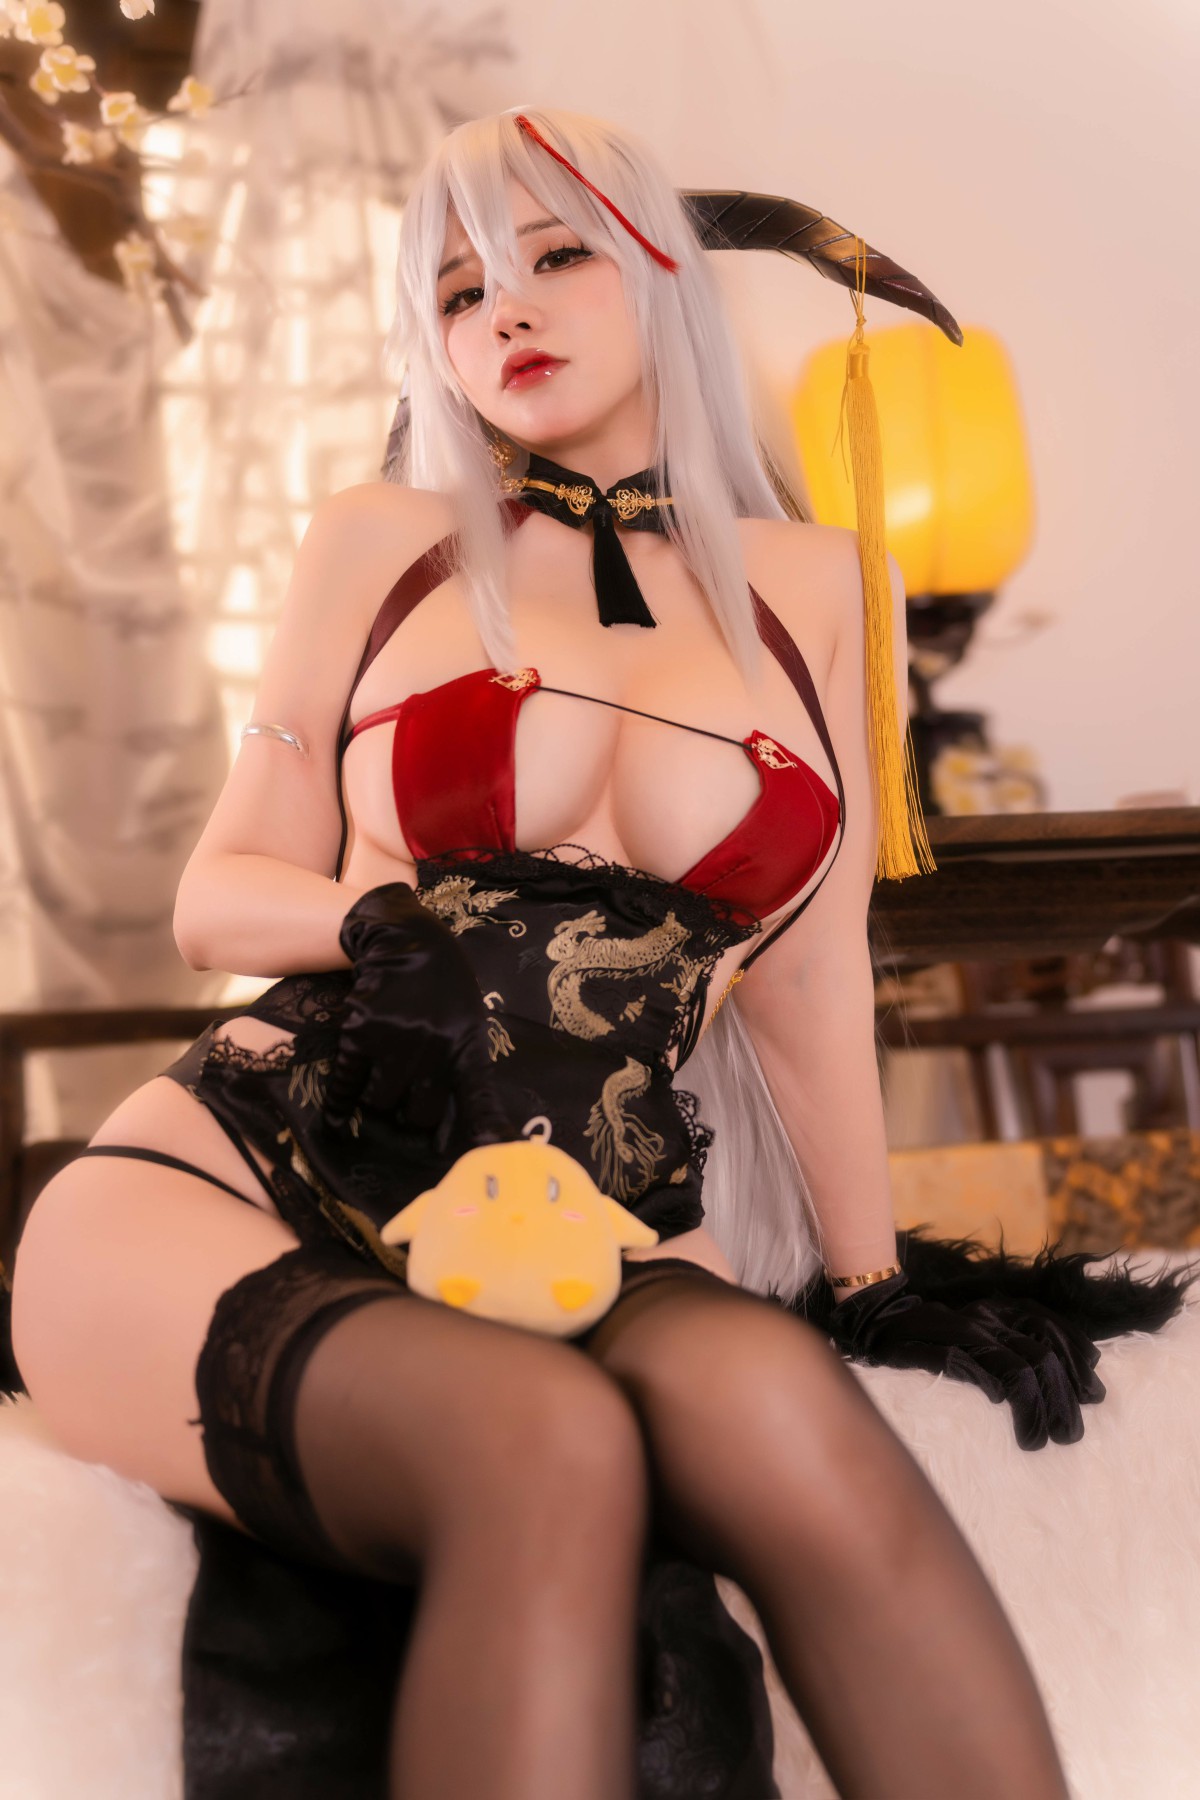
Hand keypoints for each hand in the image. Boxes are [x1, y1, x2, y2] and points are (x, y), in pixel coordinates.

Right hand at [323, 882, 511, 1149]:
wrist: (403, 939)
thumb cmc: (442, 986)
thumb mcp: (467, 1020)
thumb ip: (464, 1063)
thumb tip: (467, 1118)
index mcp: (466, 1045)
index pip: (478, 1097)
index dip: (487, 1128)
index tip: (493, 1153)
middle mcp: (433, 1048)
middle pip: (420, 1115)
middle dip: (412, 1117)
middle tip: (408, 1107)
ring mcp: (395, 1041)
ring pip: (382, 1103)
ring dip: (380, 1102)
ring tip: (382, 1085)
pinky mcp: (359, 1034)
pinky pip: (346, 1085)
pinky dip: (339, 1104)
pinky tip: (336, 1116)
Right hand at [818, 1272, 1105, 1450]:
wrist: (878, 1318)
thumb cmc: (936, 1333)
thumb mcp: (984, 1333)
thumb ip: (1024, 1347)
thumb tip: (1082, 1383)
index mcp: (1001, 1309)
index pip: (1053, 1328)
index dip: (1078, 1361)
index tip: (1092, 1395)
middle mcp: (986, 1316)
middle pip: (1043, 1356)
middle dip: (1063, 1399)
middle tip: (1068, 1435)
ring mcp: (963, 1331)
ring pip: (1019, 1369)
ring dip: (1036, 1409)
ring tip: (1039, 1441)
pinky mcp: (939, 1349)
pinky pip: (978, 1370)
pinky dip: (997, 1390)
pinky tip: (1001, 1411)